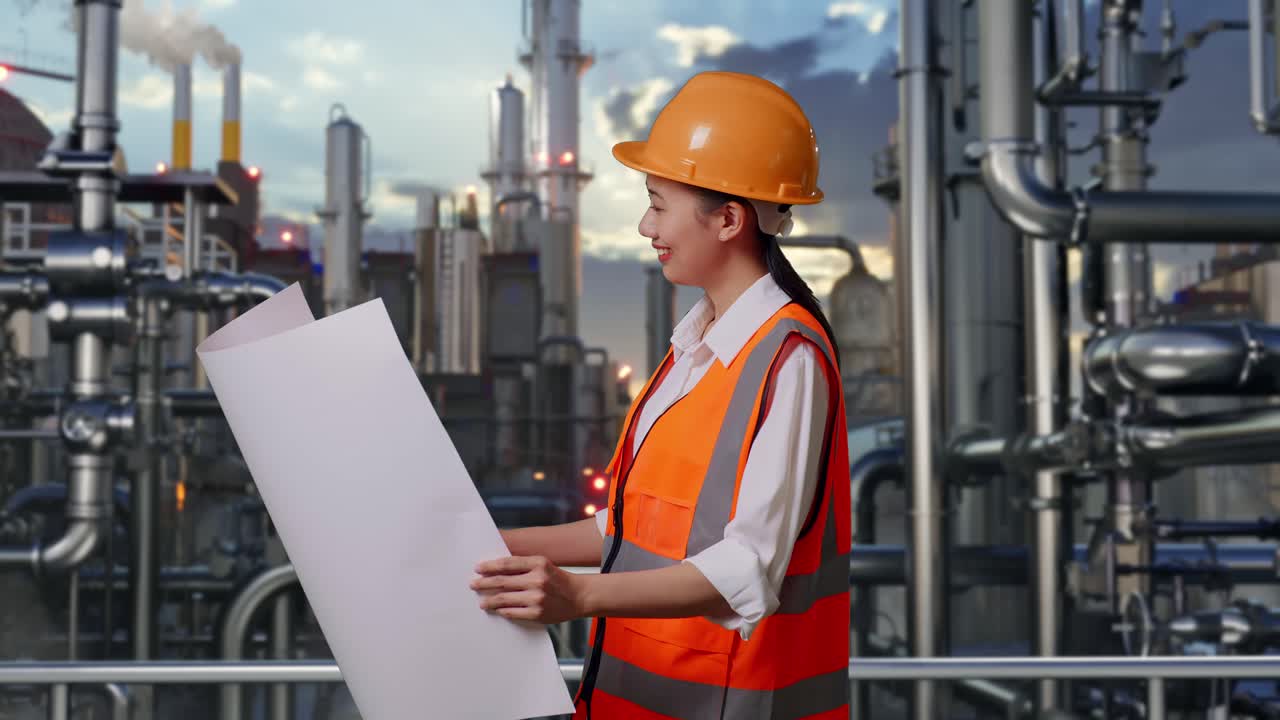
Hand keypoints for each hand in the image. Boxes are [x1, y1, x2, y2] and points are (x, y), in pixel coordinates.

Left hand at [470, 555, 585, 624]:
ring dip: (489, 600)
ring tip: (482, 601)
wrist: (579, 596)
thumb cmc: (558, 580)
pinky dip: (502, 610)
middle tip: (473, 584)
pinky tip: (497, 609)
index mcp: (539, 563)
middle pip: (502, 581)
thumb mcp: (544, 565)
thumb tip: (496, 571)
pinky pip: (512, 612)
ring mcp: (537, 598)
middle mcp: (537, 579)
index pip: (507, 564)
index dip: (490, 566)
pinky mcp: (537, 613)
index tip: (478, 568)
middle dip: (484, 583)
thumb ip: (523, 566)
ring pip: (504, 598)